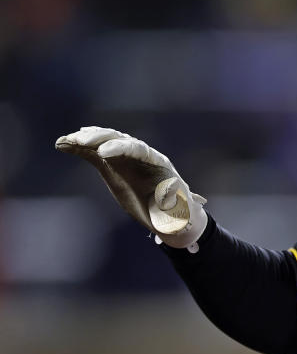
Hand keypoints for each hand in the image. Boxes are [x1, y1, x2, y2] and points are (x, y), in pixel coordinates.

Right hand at [55, 126, 207, 248]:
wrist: (170, 215)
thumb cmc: (176, 214)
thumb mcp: (177, 211)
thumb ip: (172, 203)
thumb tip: (171, 200)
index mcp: (159, 163)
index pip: (139, 149)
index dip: (121, 148)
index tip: (103, 153)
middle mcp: (141, 156)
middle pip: (120, 140)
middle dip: (100, 138)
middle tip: (81, 141)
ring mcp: (125, 159)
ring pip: (105, 142)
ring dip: (86, 140)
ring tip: (66, 141)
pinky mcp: (112, 166)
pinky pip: (94, 153)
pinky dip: (79, 148)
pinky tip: (63, 144)